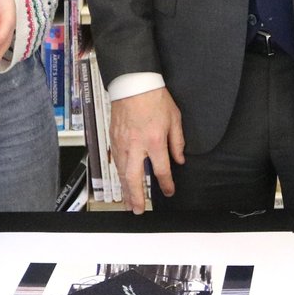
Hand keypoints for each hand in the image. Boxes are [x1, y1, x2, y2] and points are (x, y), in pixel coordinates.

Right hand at [110, 88, 184, 213]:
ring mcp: (122, 143)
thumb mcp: (174, 118)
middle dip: (137, 197)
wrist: (133, 84)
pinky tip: (121, 182)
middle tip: (139, 210)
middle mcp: (136, 145)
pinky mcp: (113, 138)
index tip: (169, 191)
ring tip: (129, 202)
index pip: (161, 169)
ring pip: (122, 172)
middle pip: (134, 178)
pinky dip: (118, 175)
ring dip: (125, 190)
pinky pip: (115, 162)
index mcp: (154, 140)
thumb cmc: (154, 98)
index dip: (166, 184)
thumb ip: (177, 141)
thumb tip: (179, 159)